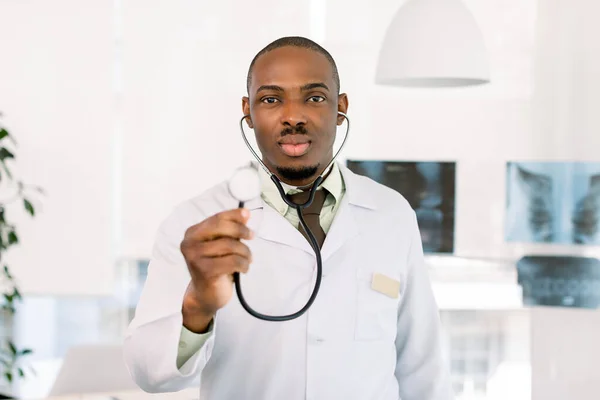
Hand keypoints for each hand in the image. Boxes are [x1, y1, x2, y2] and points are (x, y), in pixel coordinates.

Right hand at [180, 208, 252, 331]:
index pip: (216, 218)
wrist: (205, 296)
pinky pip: (233, 261)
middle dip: (241, 231)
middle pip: (222, 227)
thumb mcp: (222, 245)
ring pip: (230, 245)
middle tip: (251, 236)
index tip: (247, 215)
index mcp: (192, 233)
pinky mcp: (205, 271)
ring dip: (245, 252)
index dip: (233, 215)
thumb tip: (245, 214)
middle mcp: (190, 243)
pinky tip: (243, 268)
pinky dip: (244, 264)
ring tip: (247, 259)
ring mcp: (195, 257)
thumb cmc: (215, 267)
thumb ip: (230, 230)